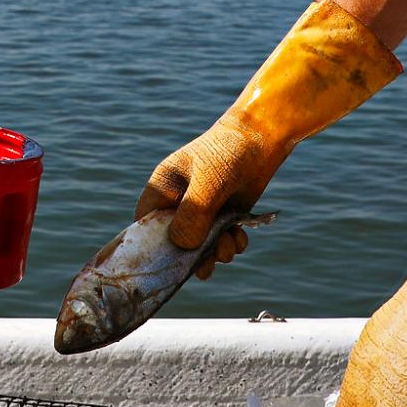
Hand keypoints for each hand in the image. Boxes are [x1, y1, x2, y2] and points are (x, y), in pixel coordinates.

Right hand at [136, 113, 284, 265]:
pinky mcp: (224, 217)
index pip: (145, 224)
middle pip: (174, 243)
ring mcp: (202, 212)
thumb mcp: (208, 179)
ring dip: (216, 253)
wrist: (261, 140)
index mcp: (164, 189)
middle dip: (191, 256)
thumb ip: (194, 211)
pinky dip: (231, 245)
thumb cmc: (227, 152)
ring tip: (229, 243)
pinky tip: (240, 235)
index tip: (169, 261)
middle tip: (205, 266)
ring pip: (201, 247)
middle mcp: (179, 203)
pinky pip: (221, 243)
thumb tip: (184, 245)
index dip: (152, 245)